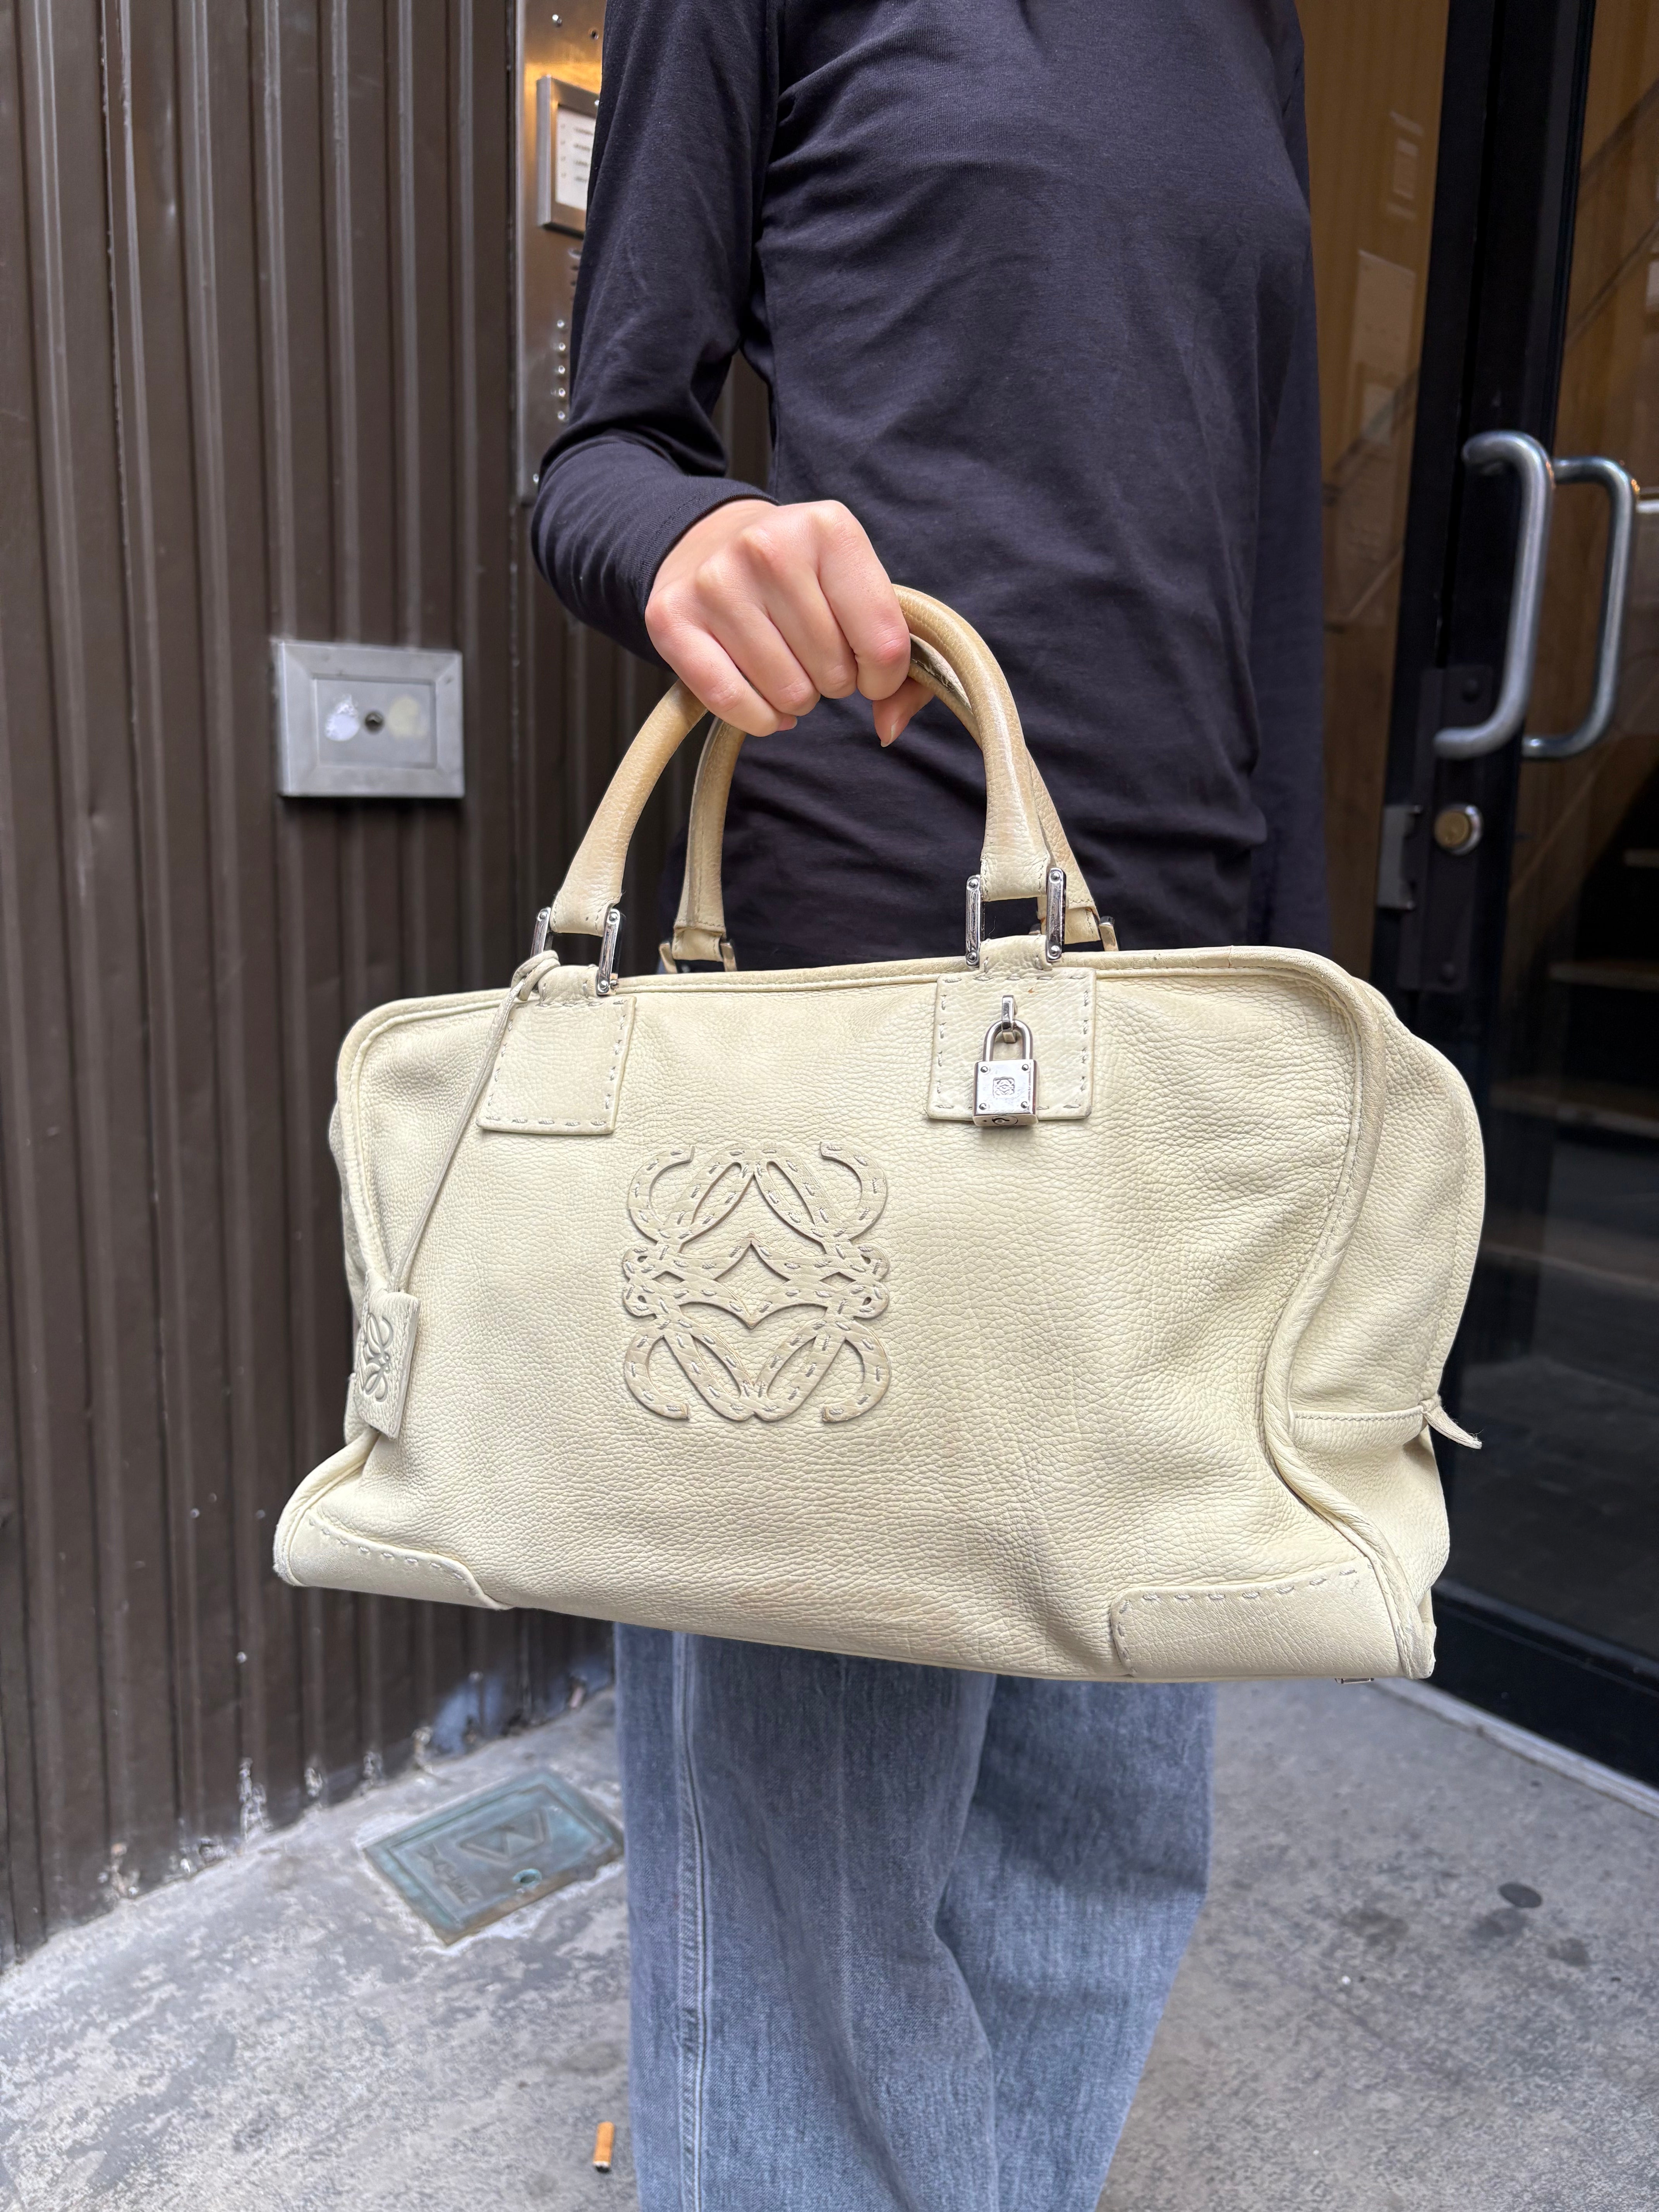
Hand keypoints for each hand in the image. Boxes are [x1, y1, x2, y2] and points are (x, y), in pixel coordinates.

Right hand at [644, 498, 928, 742]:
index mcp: (829, 528)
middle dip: (834, 680)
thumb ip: (900, 662)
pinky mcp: (672, 619)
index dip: (883, 677)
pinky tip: (762, 701)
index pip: (885, 644)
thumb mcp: (857, 589)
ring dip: (796, 698)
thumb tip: (889, 728)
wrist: (709, 541)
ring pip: (787, 693)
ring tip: (785, 666)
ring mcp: (715, 582)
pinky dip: (757, 717)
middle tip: (814, 655)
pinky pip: (731, 701)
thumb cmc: (799, 577)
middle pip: (835, 672)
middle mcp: (768, 547)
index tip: (868, 668)